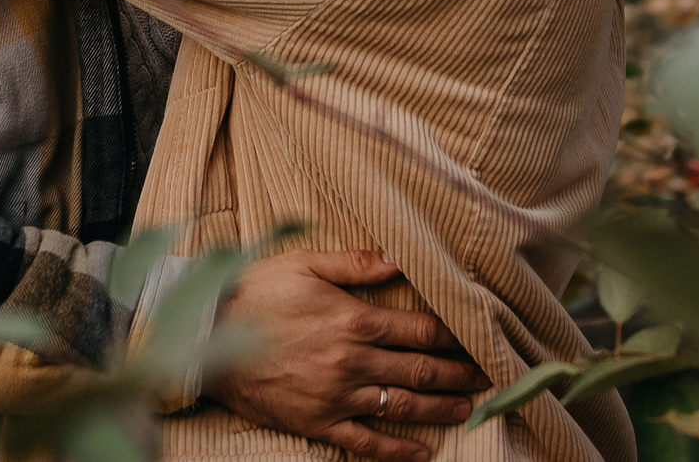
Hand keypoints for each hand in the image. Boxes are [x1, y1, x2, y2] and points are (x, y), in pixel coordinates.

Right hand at [206, 249, 486, 461]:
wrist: (207, 336)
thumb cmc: (257, 292)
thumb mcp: (306, 263)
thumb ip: (357, 263)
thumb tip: (402, 257)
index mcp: (355, 319)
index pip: (420, 330)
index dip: (455, 336)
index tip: (481, 338)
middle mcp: (353, 361)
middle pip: (420, 370)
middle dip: (460, 373)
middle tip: (491, 376)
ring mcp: (337, 396)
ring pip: (402, 405)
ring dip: (441, 408)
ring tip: (470, 409)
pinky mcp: (318, 422)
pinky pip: (366, 442)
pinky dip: (397, 450)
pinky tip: (422, 452)